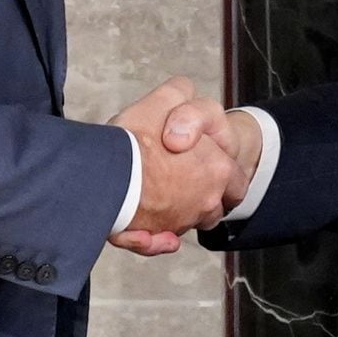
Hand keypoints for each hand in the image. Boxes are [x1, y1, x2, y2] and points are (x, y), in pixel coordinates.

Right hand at [106, 78, 245, 252]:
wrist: (101, 175)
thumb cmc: (132, 142)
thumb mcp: (162, 100)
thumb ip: (180, 94)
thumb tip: (184, 94)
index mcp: (217, 169)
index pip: (235, 179)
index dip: (219, 169)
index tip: (199, 162)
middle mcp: (206, 201)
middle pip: (212, 204)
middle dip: (199, 195)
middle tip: (175, 178)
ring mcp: (181, 221)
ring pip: (185, 221)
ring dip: (175, 214)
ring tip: (152, 196)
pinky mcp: (154, 238)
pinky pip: (157, 242)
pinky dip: (153, 239)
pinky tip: (142, 226)